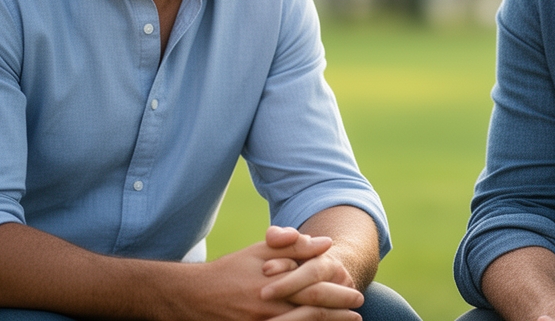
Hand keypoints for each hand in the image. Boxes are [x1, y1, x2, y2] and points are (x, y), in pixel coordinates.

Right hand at [187, 227, 362, 320]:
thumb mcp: (260, 251)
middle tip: (359, 307)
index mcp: (272, 283)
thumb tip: (325, 243)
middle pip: (312, 311)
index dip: (337, 291)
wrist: (195, 296)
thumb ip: (293, 246)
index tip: (355, 289)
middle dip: (339, 311)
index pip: (313, 289)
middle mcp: (269, 307)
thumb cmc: (231, 269)